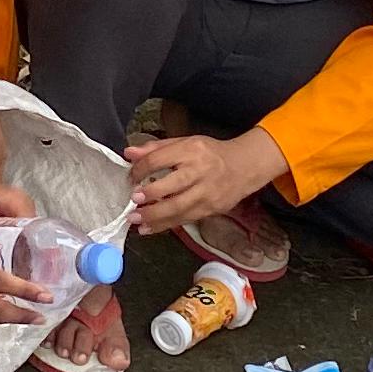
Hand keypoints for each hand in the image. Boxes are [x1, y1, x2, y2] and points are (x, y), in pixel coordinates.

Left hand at [127, 129, 279, 237]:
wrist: (244, 167)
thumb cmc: (210, 154)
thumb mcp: (184, 143)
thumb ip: (155, 149)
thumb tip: (129, 154)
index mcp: (191, 150)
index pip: (160, 159)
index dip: (141, 169)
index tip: (130, 177)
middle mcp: (200, 171)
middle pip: (172, 185)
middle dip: (150, 195)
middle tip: (132, 201)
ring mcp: (207, 192)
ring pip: (178, 207)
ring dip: (154, 216)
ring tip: (135, 220)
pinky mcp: (210, 209)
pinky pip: (184, 219)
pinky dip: (165, 225)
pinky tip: (149, 228)